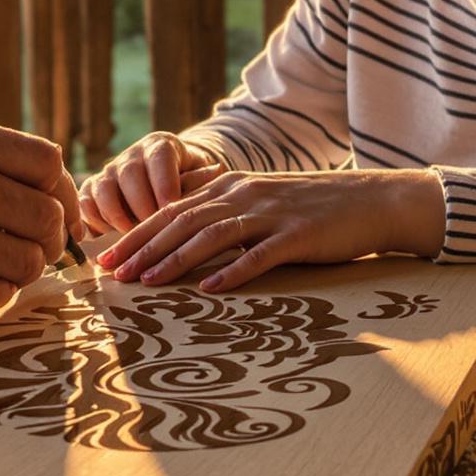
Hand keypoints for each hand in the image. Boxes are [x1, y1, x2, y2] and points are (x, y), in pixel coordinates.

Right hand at [79, 132, 226, 238]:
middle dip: (142, 206)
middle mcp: (131, 155)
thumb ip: (204, 179)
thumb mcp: (201, 179)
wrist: (164, 188)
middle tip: (155, 232)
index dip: (165, 185)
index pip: (160, 158)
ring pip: (104, 189)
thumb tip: (218, 171)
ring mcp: (108, 172)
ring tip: (134, 237)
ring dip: (118, 216)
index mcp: (160, 146)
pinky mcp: (91, 190)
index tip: (173, 212)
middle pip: (130, 175)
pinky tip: (112, 239)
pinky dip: (95, 222)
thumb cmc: (188, 186)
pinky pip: (86, 203)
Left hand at [100, 168, 445, 292]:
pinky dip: (232, 272)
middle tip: (110, 274)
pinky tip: (209, 290)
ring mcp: (271, 214)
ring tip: (146, 283)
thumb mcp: (259, 198)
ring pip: (211, 235)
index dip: (135, 233)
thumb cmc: (311, 208)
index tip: (105, 257)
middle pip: (181, 220)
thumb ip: (221, 206)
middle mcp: (244, 194)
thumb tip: (177, 224)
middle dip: (141, 248)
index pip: (170, 209)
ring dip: (174, 259)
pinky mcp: (297, 235)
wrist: (370, 201)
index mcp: (231, 185)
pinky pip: (259, 255)